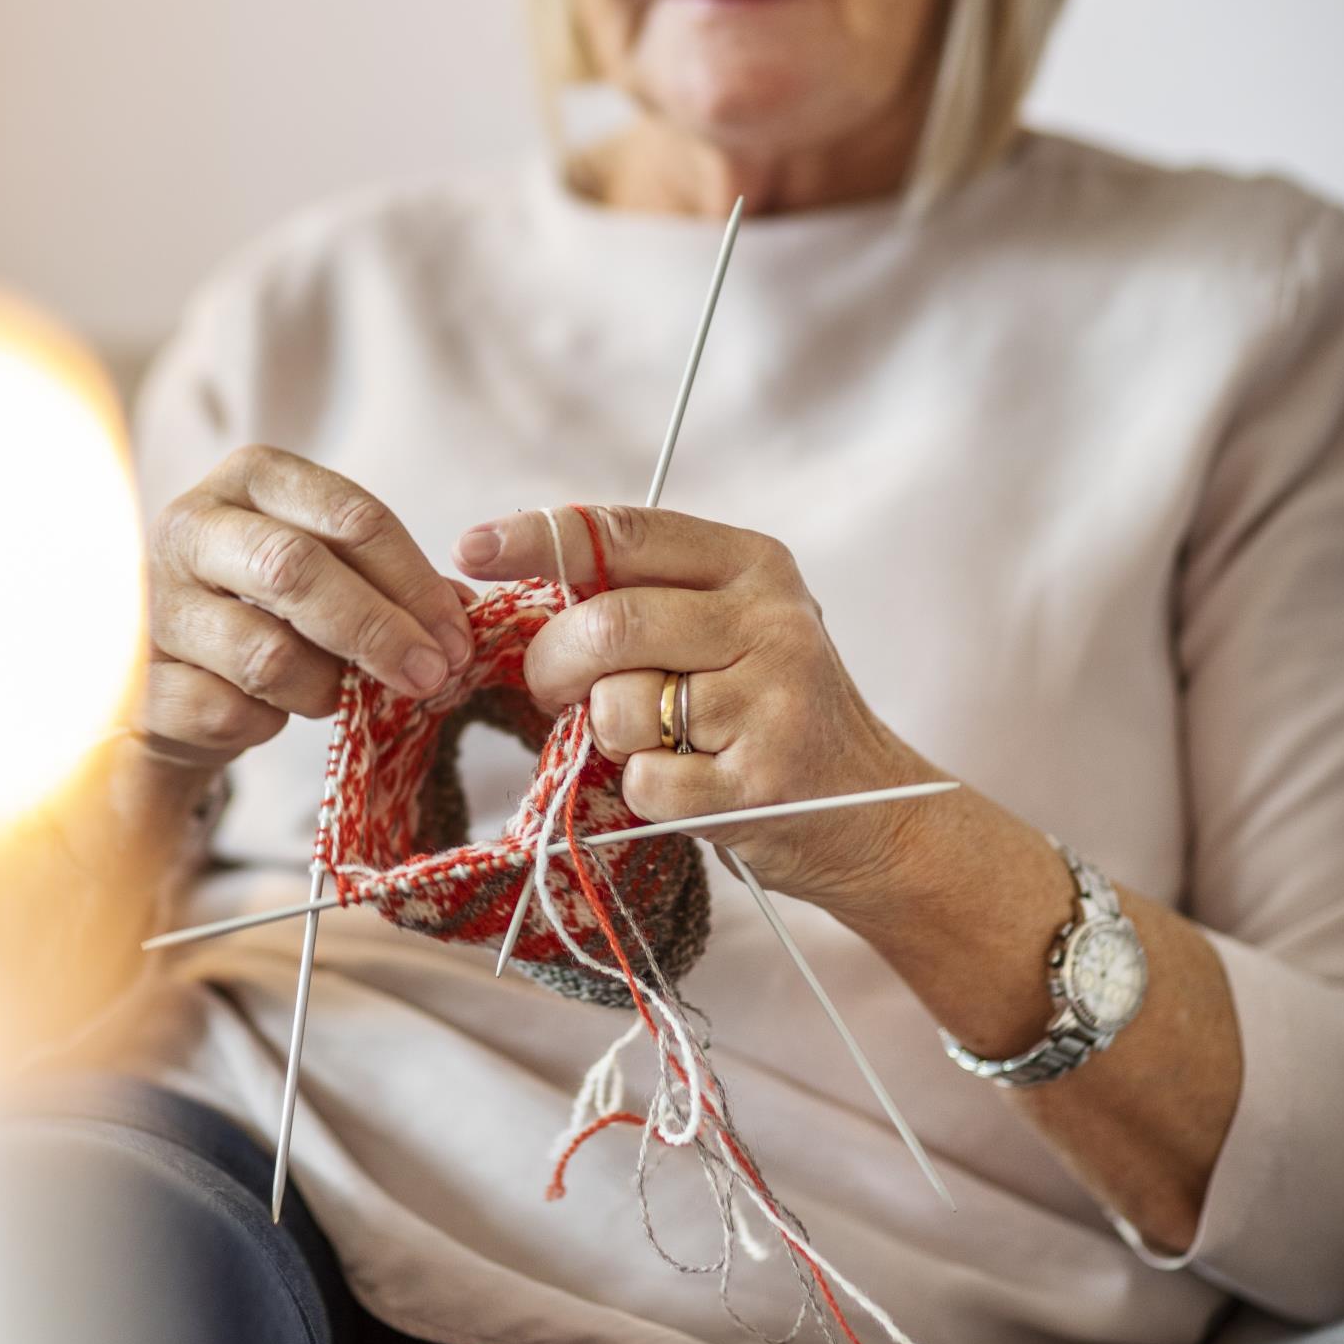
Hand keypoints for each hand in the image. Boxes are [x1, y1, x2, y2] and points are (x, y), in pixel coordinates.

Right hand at [142, 445, 475, 767]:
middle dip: (378, 630)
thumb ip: (391, 582)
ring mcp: (151, 603)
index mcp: (250, 478)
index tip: (457, 636)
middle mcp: (190, 526)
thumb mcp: (329, 573)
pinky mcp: (135, 681)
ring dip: (325, 687)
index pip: (349, 515)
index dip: (414, 580)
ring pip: (265, 652)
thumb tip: (461, 616)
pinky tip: (271, 716)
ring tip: (339, 695)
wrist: (173, 680)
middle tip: (432, 675)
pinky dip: (270, 726)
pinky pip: (229, 713)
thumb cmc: (269, 612)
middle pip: (296, 570)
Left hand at [453, 502, 946, 925]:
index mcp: (754, 564)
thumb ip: (650, 592)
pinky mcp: (761, 784)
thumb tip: (520, 572)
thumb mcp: (732, 624)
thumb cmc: (771, 709)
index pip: (625, 533)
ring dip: (604, 733)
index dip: (538, 537)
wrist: (872, 810)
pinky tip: (685, 786)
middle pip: (608, 624)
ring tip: (647, 740)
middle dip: (552, 661)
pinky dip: (641, 790)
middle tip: (548, 686)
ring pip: (618, 707)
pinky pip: (645, 781)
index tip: (471, 547)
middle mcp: (770, 622)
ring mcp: (770, 703)